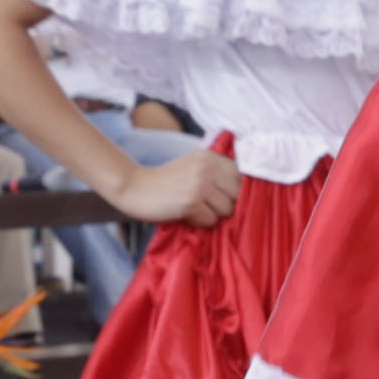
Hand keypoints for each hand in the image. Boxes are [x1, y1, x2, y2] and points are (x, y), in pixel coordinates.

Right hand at [110, 143, 244, 228]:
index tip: (223, 197)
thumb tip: (244, 192)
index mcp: (210, 156)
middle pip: (237, 195)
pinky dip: (199, 222)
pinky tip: (185, 214)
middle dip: (225, 205)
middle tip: (205, 205)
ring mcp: (200, 184)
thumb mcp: (193, 167)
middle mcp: (207, 167)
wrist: (134, 187)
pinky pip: (210, 220)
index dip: (235, 191)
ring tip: (193, 208)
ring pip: (226, 210)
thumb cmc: (166, 182)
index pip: (242, 176)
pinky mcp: (191, 202)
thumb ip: (216, 173)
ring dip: (212, 214)